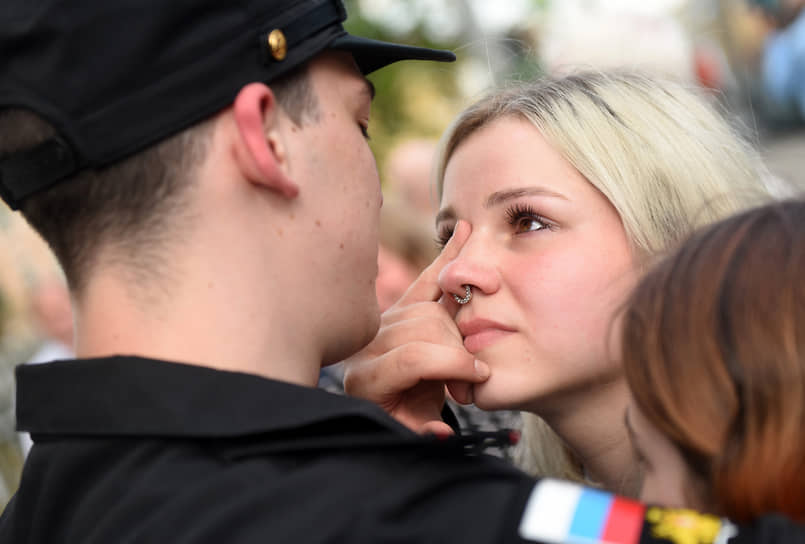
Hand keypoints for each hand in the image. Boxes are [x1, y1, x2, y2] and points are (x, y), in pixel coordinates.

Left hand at [342, 220, 489, 434]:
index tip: (478, 376)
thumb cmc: (398, 419)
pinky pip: (425, 280)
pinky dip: (446, 259)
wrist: (379, 402)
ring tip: (469, 350)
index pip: (414, 357)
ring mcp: (382, 320)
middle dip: (459, 349)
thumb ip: (421, 432)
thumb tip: (441, 431)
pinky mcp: (397, 305)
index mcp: (366, 377)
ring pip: (429, 306)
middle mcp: (368, 342)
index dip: (453, 365)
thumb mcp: (405, 432)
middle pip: (425, 328)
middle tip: (474, 371)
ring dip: (459, 325)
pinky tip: (465, 234)